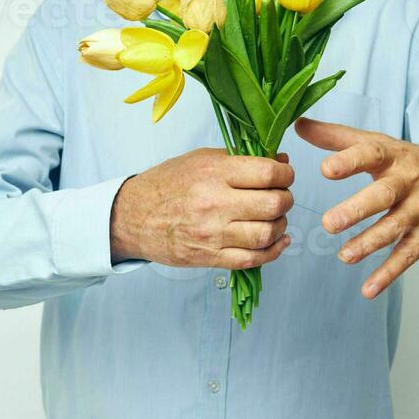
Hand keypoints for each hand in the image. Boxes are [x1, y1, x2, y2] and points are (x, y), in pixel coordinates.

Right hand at [110, 148, 294, 268]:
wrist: (132, 216)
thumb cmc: (166, 184)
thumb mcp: (201, 160)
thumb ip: (240, 160)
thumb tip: (281, 161)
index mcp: (213, 173)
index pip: (268, 173)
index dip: (286, 174)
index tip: (284, 175)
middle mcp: (215, 203)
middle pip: (273, 204)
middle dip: (286, 200)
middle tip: (281, 196)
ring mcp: (212, 234)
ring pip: (266, 234)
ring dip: (280, 226)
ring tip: (275, 218)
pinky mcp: (210, 257)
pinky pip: (252, 259)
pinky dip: (272, 252)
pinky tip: (277, 242)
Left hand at [294, 117, 418, 298]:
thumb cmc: (411, 162)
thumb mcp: (379, 144)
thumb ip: (337, 137)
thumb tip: (298, 124)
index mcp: (392, 156)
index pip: (370, 154)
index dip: (349, 161)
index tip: (326, 169)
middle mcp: (408, 181)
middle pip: (383, 195)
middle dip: (357, 209)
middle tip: (329, 223)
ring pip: (395, 227)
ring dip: (370, 243)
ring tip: (344, 256)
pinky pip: (408, 254)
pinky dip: (389, 273)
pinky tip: (368, 289)